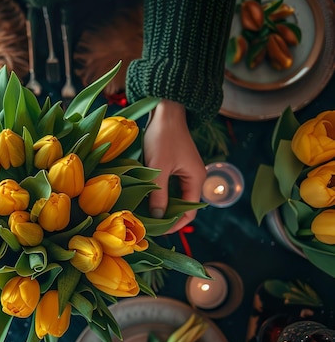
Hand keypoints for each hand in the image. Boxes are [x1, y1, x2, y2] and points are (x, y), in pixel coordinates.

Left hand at [143, 99, 205, 232]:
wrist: (165, 110)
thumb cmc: (162, 137)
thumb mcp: (158, 167)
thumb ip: (158, 194)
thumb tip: (158, 217)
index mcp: (196, 179)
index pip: (189, 212)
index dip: (174, 224)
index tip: (156, 231)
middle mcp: (194, 177)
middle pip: (182, 206)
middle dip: (167, 217)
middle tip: (147, 225)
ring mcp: (185, 171)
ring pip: (174, 197)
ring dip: (162, 205)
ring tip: (144, 214)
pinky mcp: (176, 166)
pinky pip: (169, 187)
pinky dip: (159, 194)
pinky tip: (145, 198)